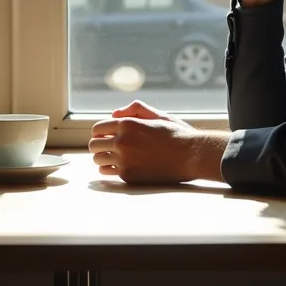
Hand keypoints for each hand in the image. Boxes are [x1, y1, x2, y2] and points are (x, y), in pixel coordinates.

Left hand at [90, 102, 228, 183]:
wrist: (191, 156)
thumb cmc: (176, 134)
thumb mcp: (157, 114)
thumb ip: (134, 109)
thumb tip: (114, 114)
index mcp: (127, 124)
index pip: (98, 129)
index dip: (101, 132)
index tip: (107, 136)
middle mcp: (122, 141)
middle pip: (94, 145)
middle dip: (99, 144)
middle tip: (108, 147)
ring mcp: (124, 160)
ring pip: (97, 159)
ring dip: (103, 157)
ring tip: (113, 157)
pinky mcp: (128, 175)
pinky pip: (106, 172)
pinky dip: (108, 169)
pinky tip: (118, 166)